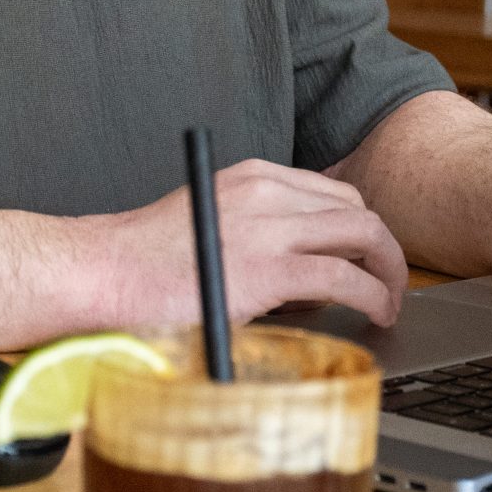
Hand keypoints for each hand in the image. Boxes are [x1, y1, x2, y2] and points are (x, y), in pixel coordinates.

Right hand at [108, 160, 408, 327]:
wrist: (101, 274)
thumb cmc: (140, 263)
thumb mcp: (210, 226)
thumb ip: (254, 234)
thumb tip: (302, 276)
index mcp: (250, 177)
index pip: (330, 193)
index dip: (357, 230)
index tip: (364, 258)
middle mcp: (266, 191)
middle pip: (357, 210)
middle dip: (383, 249)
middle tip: (388, 283)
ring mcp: (269, 227)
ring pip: (365, 236)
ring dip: (390, 272)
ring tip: (390, 303)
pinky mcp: (270, 269)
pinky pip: (347, 278)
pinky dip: (374, 297)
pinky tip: (377, 314)